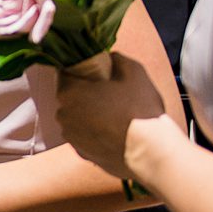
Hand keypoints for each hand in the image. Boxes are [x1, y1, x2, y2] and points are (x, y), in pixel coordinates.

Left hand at [53, 50, 176, 185]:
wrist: (149, 153)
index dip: (80, 70)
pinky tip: (114, 131)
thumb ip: (116, 60)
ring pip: (76, 118)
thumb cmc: (139, 110)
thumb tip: (110, 58)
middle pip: (70, 97)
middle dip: (85, 93)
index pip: (65, 73)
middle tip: (109, 93)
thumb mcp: (134, 71)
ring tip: (114, 114)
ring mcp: (71, 137)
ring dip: (89, 113)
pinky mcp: (81, 153)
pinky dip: (94, 132)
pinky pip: (84, 136)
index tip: (96, 71)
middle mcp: (63, 114)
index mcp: (70, 92)